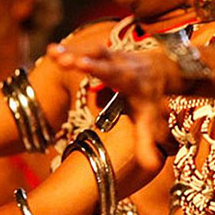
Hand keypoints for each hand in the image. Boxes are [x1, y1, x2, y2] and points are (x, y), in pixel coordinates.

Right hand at [48, 44, 174, 170]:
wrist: (163, 69)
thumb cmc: (151, 98)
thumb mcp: (149, 120)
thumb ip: (147, 142)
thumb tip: (150, 166)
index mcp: (131, 80)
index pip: (115, 74)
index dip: (100, 70)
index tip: (84, 65)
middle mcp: (122, 64)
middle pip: (102, 59)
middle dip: (84, 59)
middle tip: (64, 60)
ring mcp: (112, 55)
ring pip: (92, 50)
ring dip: (72, 51)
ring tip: (51, 53)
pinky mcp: (104, 52)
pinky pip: (86, 48)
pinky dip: (69, 49)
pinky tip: (51, 51)